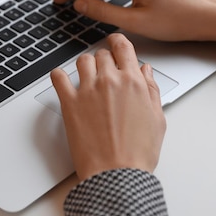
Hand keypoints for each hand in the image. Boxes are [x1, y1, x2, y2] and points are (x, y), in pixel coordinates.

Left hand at [50, 33, 165, 180]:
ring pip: (82, 61)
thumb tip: (145, 71)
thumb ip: (151, 90)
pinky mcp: (69, 103)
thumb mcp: (158, 119)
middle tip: (104, 72)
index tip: (114, 41)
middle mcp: (110, 81)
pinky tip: (62, 80)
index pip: (124, 47)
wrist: (117, 175)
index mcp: (133, 82)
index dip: (118, 41)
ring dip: (85, 65)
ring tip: (86, 77)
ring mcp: (88, 90)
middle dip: (104, 60)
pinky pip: (58, 78)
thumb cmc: (138, 153)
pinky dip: (58, 75)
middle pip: (102, 55)